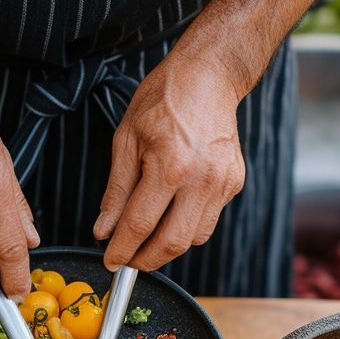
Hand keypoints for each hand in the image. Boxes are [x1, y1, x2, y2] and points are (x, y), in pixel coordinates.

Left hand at [95, 52, 244, 271]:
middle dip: (146, 260)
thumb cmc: (164, 100)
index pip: (140, 226)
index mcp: (169, 167)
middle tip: (128, 260)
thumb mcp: (126, 141)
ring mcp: (222, 183)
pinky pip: (208, 220)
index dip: (122, 250)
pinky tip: (172, 212)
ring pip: (194, 238)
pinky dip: (187, 226)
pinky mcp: (234, 183)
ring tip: (147, 238)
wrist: (208, 78)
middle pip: (172, 243)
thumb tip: (105, 230)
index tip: (110, 260)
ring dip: (168, 246)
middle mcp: (201, 180)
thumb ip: (116, 191)